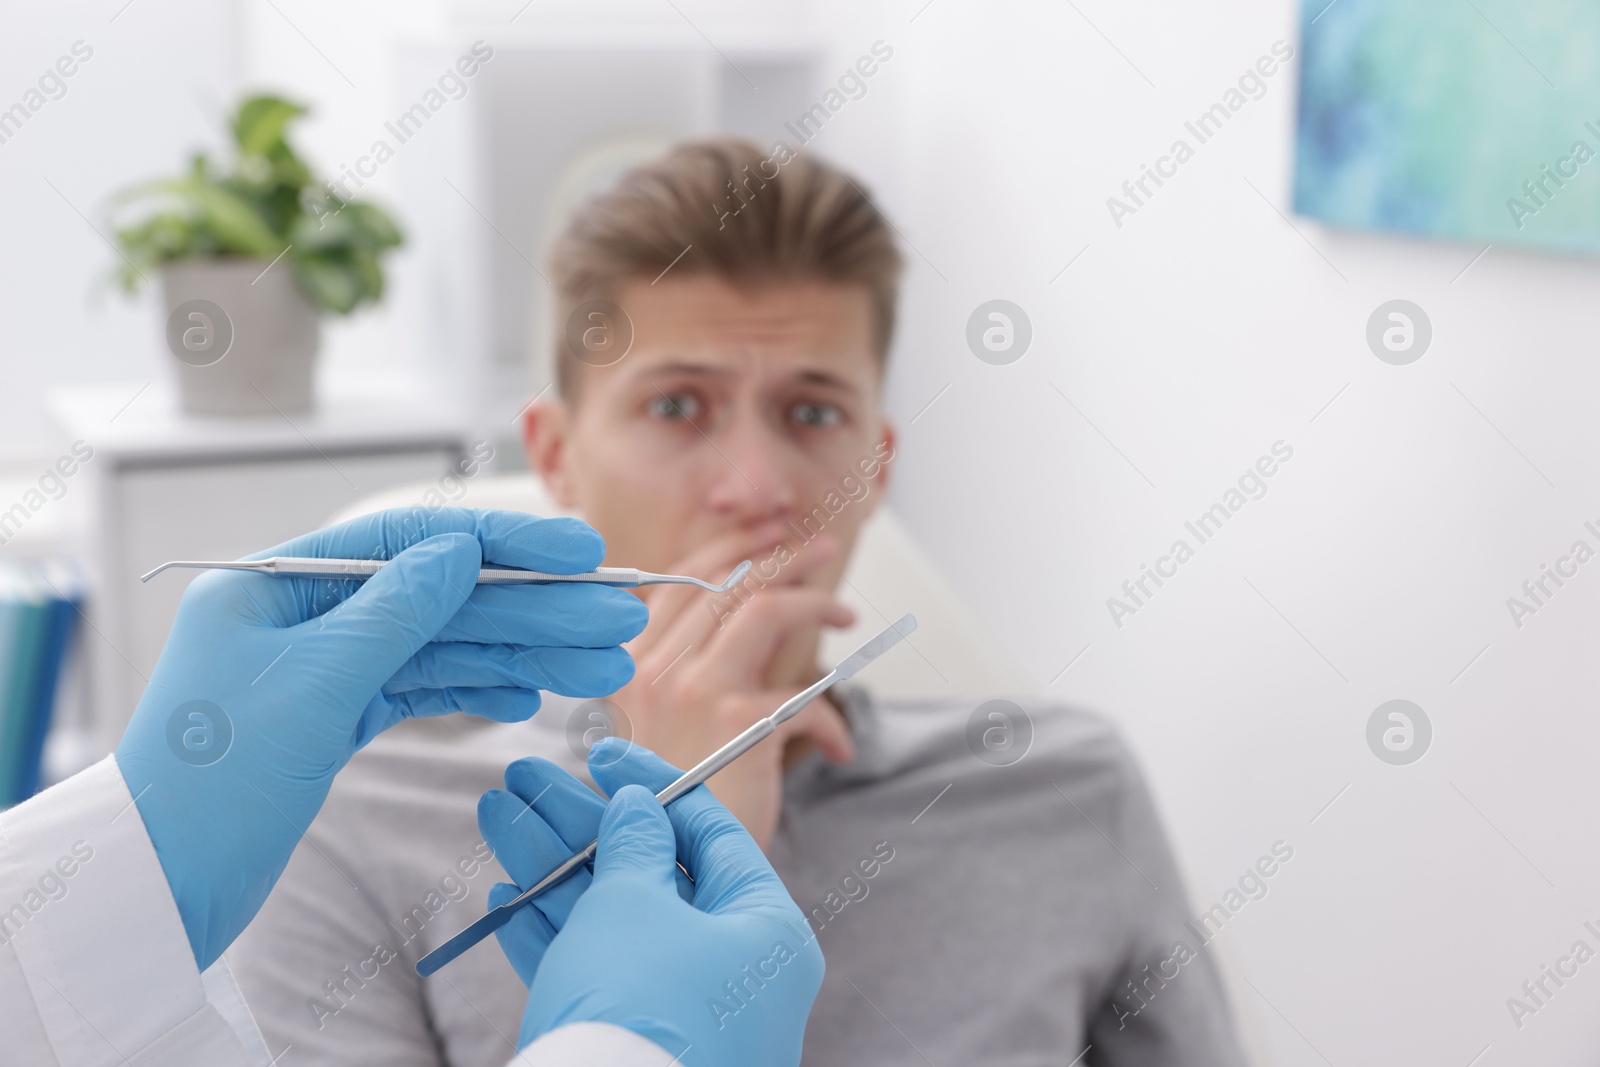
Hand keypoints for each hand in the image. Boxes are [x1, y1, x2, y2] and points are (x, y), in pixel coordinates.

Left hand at [115, 507, 646, 970]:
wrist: (161, 887)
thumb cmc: (211, 782)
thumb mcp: (312, 684)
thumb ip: (395, 610)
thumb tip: (459, 550)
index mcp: (276, 581)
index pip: (411, 539)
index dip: (505, 543)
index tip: (579, 554)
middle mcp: (304, 613)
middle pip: (442, 595)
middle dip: (535, 608)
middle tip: (618, 619)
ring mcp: (325, 666)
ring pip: (444, 645)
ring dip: (526, 651)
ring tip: (603, 664)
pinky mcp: (337, 716)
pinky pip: (424, 687)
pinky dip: (479, 687)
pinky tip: (531, 691)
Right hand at [478, 740, 822, 1066]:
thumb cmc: (636, 1006)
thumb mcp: (634, 903)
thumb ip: (636, 844)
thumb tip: (640, 804)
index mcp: (767, 931)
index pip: (713, 833)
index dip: (654, 781)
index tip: (600, 753)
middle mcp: (737, 974)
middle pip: (653, 874)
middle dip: (579, 824)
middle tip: (522, 780)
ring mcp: (688, 1015)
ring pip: (614, 923)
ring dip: (550, 867)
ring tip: (495, 815)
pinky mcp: (639, 1048)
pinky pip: (599, 978)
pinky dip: (552, 937)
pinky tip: (504, 892)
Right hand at [609, 526, 856, 845]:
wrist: (666, 875)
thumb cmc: (663, 811)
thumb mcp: (651, 735)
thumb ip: (679, 682)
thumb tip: (737, 632)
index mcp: (627, 668)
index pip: (679, 581)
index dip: (728, 549)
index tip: (766, 538)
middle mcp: (653, 670)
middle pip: (728, 584)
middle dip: (781, 558)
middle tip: (818, 549)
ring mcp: (694, 691)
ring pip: (765, 610)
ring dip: (813, 602)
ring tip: (845, 615)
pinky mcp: (740, 723)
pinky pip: (804, 696)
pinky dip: (830, 721)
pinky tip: (838, 747)